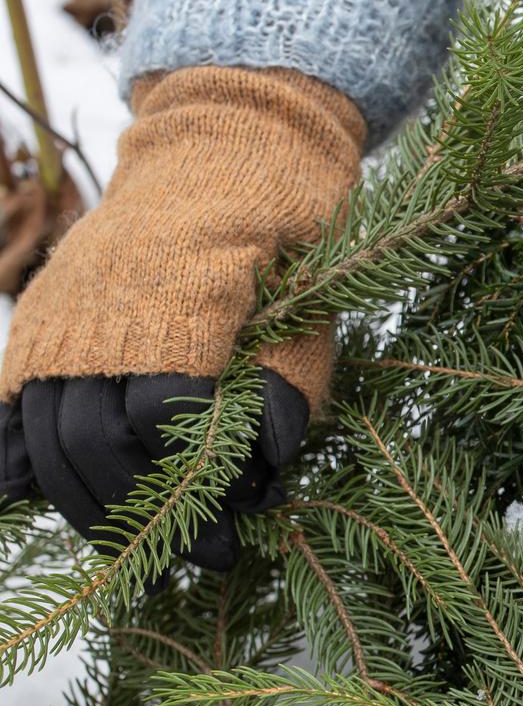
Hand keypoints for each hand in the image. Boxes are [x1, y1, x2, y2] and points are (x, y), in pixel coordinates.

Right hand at [0, 62, 363, 562]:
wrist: (222, 151)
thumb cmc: (281, 237)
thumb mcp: (310, 312)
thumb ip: (287, 393)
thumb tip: (264, 469)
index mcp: (175, 302)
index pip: (163, 416)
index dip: (199, 477)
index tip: (238, 514)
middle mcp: (99, 315)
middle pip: (95, 444)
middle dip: (148, 513)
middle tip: (207, 555)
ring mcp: (59, 320)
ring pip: (49, 440)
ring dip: (93, 507)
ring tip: (142, 543)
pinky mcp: (40, 325)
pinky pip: (12, 410)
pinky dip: (22, 464)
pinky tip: (37, 501)